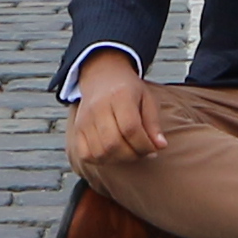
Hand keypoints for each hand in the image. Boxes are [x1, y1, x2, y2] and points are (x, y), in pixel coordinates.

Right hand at [65, 51, 164, 168]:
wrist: (102, 77)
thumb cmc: (128, 90)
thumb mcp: (147, 98)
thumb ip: (154, 123)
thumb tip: (160, 146)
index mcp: (120, 95)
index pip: (131, 128)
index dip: (144, 145)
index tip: (154, 149)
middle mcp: (98, 107)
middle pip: (114, 143)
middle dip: (133, 154)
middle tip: (143, 152)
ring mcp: (85, 119)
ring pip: (100, 152)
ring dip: (119, 159)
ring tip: (130, 152)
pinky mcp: (77, 129)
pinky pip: (86, 154)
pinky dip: (101, 160)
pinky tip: (113, 154)